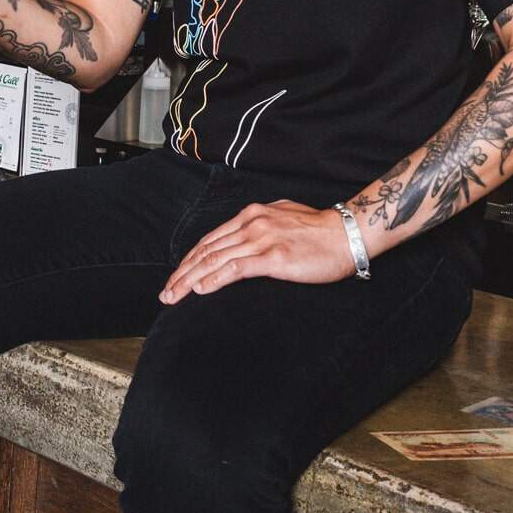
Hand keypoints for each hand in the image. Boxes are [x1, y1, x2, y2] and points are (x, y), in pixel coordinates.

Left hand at [158, 200, 363, 303]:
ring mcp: (262, 239)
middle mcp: (252, 224)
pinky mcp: (274, 257)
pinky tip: (200, 290)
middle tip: (166, 294)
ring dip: (190, 280)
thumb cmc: (320, 230)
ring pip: (215, 260)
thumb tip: (244, 238)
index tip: (176, 278)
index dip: (189, 260)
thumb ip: (260, 226)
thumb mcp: (282, 218)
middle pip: (206, 251)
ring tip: (174, 296)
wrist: (347, 234)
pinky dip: (214, 279)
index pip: (210, 240)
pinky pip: (236, 268)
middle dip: (182, 274)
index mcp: (251, 215)